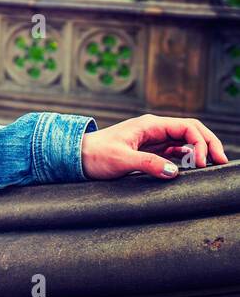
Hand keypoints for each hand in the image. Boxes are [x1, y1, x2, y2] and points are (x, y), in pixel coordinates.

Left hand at [80, 114, 228, 180]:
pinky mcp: (149, 151)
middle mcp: (154, 129)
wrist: (75, 157)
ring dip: (199, 152)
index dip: (201, 142)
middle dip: (208, 144)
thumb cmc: (94, 155)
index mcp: (149, 125)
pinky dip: (187, 159)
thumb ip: (147, 164)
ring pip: (184, 141)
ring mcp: (152, 140)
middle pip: (190, 131)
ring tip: (210, 168)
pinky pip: (174, 152)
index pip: (187, 126)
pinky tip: (192, 169)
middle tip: (221, 162)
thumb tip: (173, 171)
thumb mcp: (120, 160)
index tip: (202, 162)